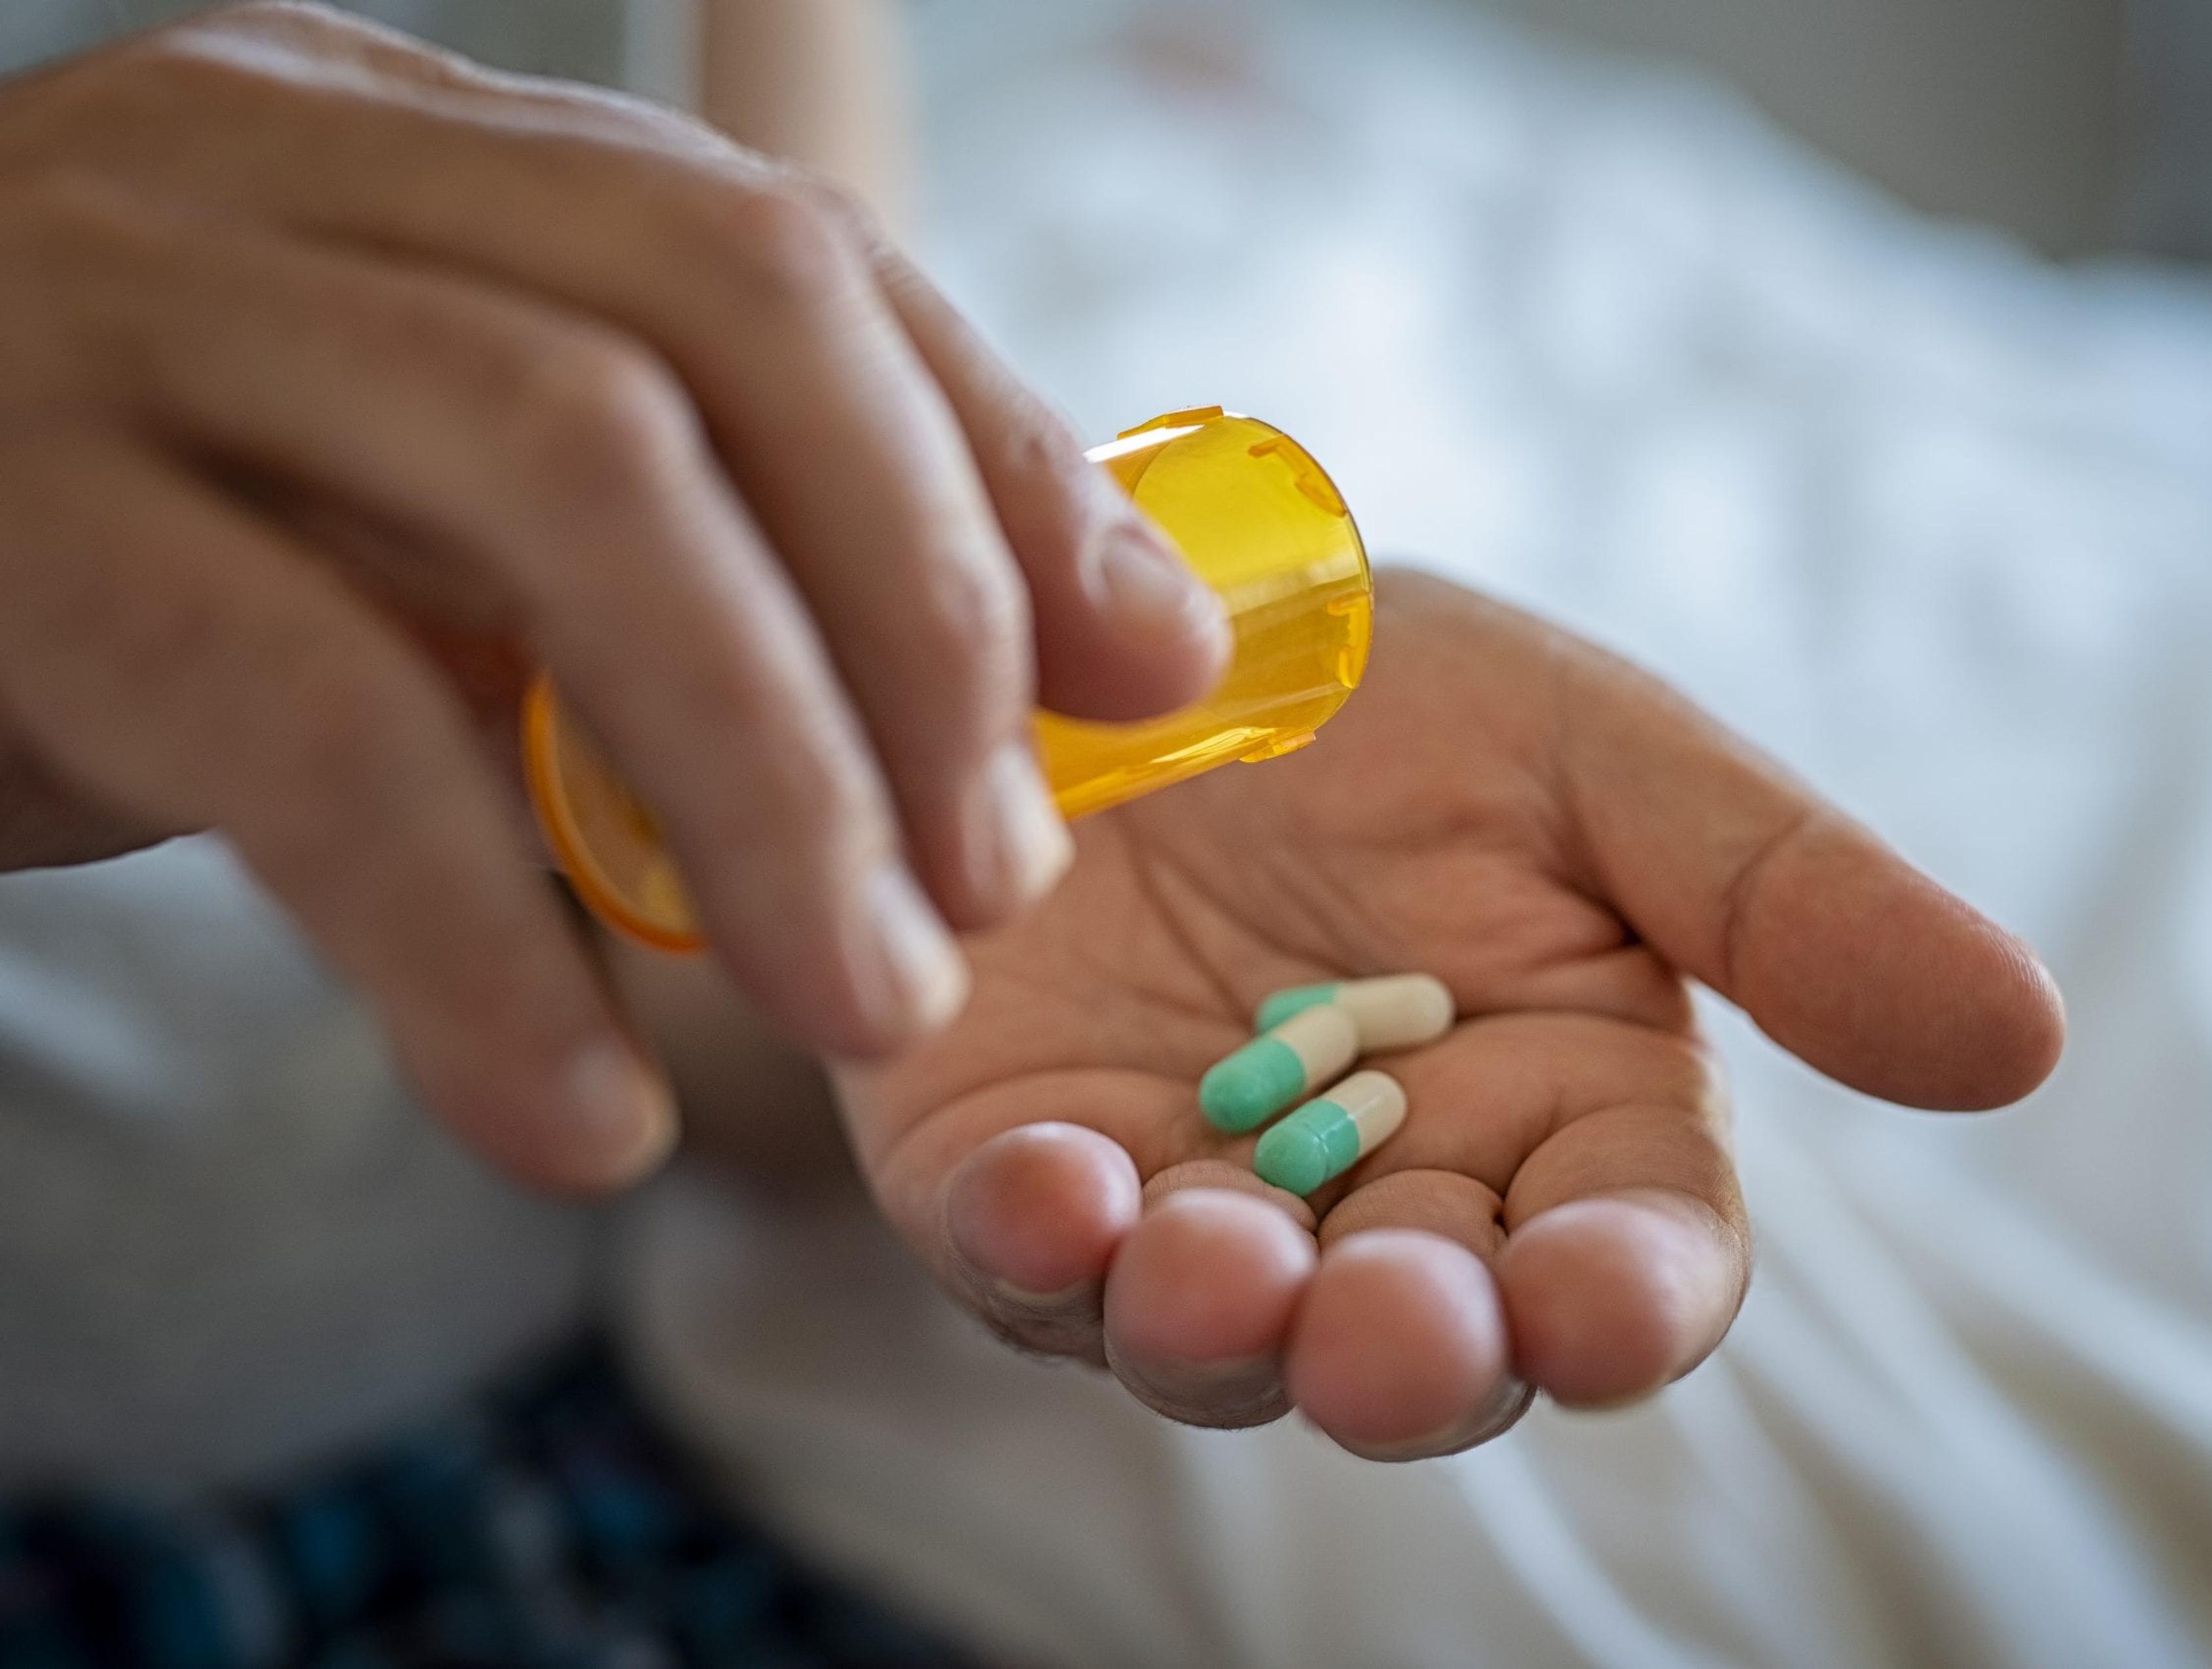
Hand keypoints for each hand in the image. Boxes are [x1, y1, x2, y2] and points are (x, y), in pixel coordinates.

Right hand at [0, 4, 1223, 1189]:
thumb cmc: (132, 581)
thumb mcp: (417, 528)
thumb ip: (679, 556)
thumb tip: (1046, 678)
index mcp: (412, 151)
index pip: (785, 252)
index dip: (1002, 468)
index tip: (1145, 677)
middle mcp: (275, 166)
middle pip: (716, 321)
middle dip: (915, 612)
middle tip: (998, 881)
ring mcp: (115, 307)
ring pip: (564, 479)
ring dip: (765, 777)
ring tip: (863, 1004)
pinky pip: (314, 723)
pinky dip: (482, 940)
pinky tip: (575, 1115)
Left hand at [844, 572, 2063, 1457]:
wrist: (1123, 619)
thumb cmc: (1380, 686)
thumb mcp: (1595, 754)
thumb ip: (1781, 898)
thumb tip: (2024, 1037)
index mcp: (1555, 1111)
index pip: (1626, 1258)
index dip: (1618, 1303)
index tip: (1596, 1306)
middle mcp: (1378, 1199)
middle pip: (1426, 1342)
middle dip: (1413, 1355)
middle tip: (1397, 1328)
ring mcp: (1185, 1204)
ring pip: (1219, 1337)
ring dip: (1220, 1326)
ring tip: (1213, 1265)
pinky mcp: (1007, 1169)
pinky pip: (1014, 1253)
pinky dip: (1030, 1244)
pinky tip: (1042, 1189)